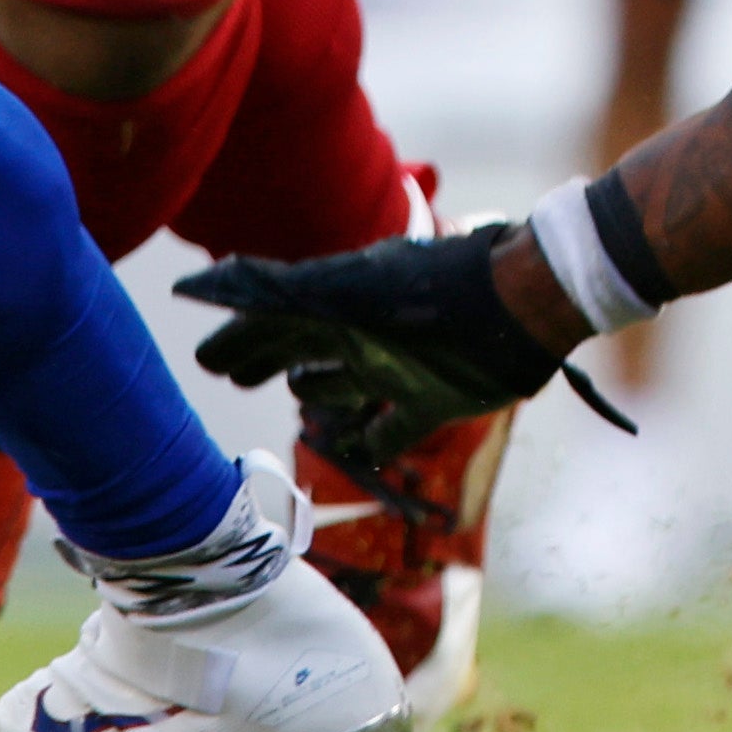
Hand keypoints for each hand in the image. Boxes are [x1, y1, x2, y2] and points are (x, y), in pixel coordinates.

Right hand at [183, 223, 589, 456]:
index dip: (239, 339)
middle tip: (230, 373)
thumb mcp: (346, 294)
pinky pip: (397, 425)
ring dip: (321, 388)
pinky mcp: (438, 399)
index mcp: (337, 306)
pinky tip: (365, 448)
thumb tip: (204, 283)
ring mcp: (399, 366)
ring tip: (299, 393)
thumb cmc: (437, 299)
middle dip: (267, 359)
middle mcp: (363, 333)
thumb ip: (275, 292)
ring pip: (346, 381)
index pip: (274, 324)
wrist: (527, 302)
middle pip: (303, 349)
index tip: (206, 359)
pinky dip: (380, 438)